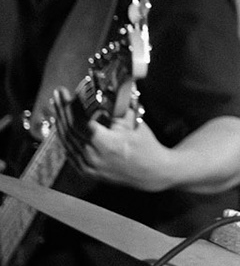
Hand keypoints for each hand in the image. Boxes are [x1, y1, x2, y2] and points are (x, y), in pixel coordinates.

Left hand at [53, 92, 175, 191]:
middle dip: (61, 110)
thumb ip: (115, 110)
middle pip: (68, 130)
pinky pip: (70, 154)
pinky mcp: (88, 172)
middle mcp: (93, 156)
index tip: (64, 94)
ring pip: (66, 142)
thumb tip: (104, 92)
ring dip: (60, 123)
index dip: (68, 106)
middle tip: (58, 97)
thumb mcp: (133, 123)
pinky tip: (62, 129)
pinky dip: (65, 140)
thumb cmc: (146, 146)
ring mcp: (89, 166)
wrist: (154, 172)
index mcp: (105, 143)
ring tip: (58, 109)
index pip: (77, 121)